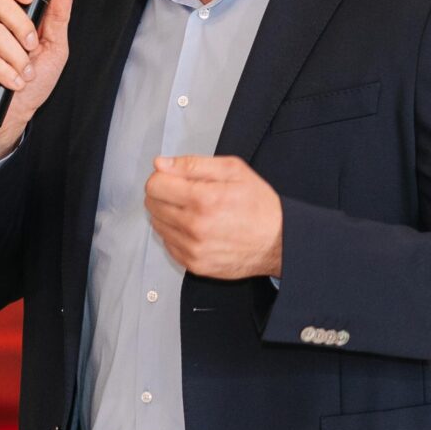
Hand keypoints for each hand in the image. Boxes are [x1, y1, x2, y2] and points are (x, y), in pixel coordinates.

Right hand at [0, 0, 76, 166]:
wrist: (16, 116)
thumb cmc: (33, 81)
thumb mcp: (54, 48)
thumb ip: (58, 18)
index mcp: (5, 15)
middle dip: (22, 26)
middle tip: (33, 47)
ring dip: (17, 57)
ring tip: (25, 74)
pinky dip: (5, 72)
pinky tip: (14, 83)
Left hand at [144, 156, 283, 279]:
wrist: (278, 242)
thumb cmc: (259, 206)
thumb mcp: (232, 170)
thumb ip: (192, 164)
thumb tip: (161, 164)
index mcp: (204, 199)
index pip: (155, 185)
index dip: (162, 177)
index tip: (173, 178)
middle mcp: (195, 227)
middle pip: (152, 205)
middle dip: (164, 194)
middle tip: (185, 193)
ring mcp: (193, 249)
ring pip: (157, 225)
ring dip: (168, 214)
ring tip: (193, 210)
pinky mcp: (194, 265)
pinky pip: (168, 244)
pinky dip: (176, 234)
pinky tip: (195, 228)